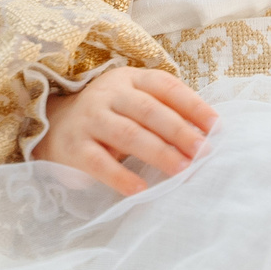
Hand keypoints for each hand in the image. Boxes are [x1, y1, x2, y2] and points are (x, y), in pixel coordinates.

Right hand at [37, 66, 216, 196]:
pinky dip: (120, 176)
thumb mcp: (134, 103)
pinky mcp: (74, 148)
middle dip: (180, 132)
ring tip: (182, 169)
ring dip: (159, 152)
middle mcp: (109, 95)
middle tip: (203, 152)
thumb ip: (164, 113)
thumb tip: (207, 135)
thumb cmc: (109, 116)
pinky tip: (140, 189)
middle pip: (149, 110)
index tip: (216, 126)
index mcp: (130, 79)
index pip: (166, 87)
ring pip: (128, 134)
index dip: (193, 105)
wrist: (54, 126)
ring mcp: (90, 119)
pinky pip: (99, 162)